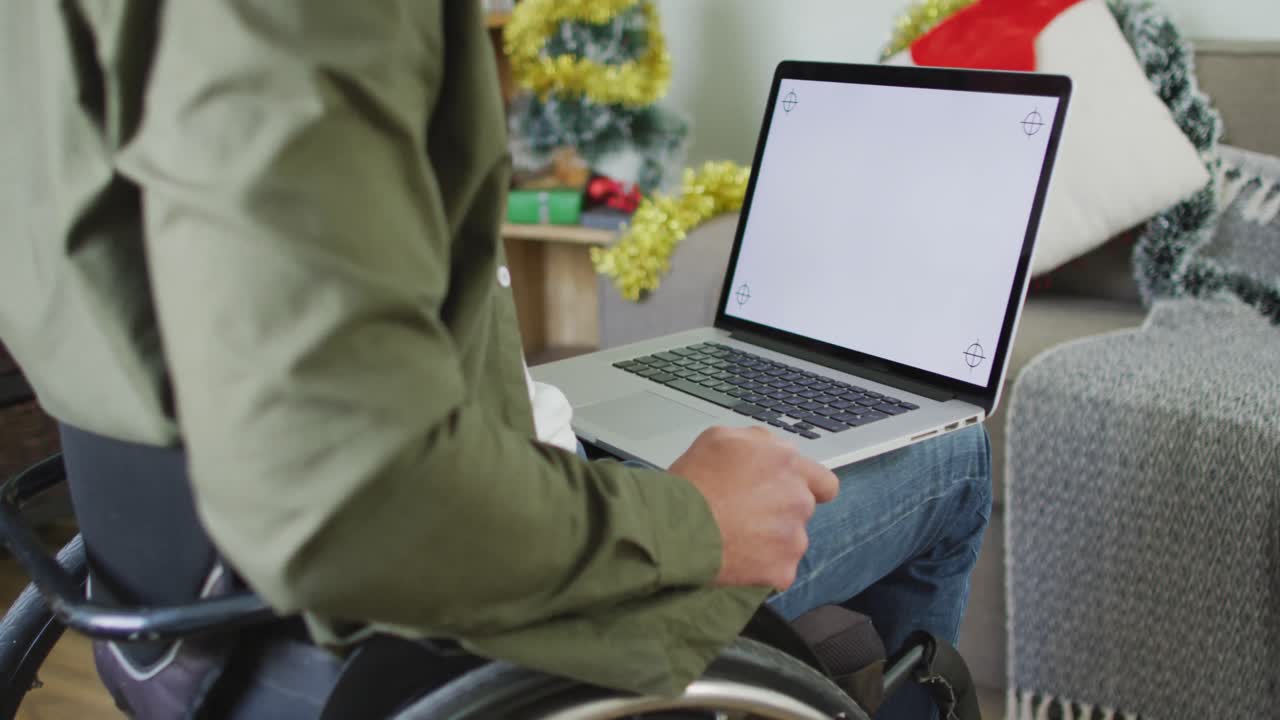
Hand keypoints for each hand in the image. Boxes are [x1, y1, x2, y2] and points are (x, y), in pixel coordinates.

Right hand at [669, 426, 838, 590]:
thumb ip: (758, 440)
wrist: (675, 528)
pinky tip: (737, 557)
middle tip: (746, 514)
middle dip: (780, 512)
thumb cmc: (693, 482)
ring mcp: (793, 539)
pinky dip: (762, 568)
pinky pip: (778, 570)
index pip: (824, 482)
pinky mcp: (782, 570)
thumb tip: (772, 448)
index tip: (790, 495)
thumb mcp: (720, 438)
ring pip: (791, 541)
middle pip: (802, 510)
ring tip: (736, 536)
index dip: (810, 488)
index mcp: (788, 465)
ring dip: (771, 540)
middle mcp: (798, 500)